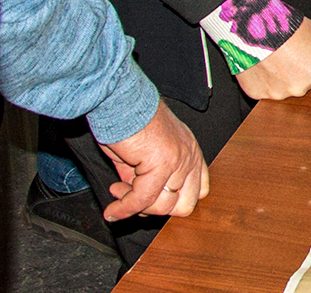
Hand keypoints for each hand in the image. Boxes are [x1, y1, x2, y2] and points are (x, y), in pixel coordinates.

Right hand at [98, 100, 208, 220]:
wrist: (118, 101)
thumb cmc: (126, 122)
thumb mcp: (139, 157)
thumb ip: (143, 180)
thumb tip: (135, 204)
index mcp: (190, 152)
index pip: (197, 193)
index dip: (171, 203)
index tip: (147, 203)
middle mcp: (190, 156)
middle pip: (184, 206)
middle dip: (155, 210)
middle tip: (132, 200)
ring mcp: (179, 160)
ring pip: (163, 206)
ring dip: (136, 207)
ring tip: (118, 191)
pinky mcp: (163, 163)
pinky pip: (143, 199)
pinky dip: (124, 208)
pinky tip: (112, 209)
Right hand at [235, 17, 310, 100]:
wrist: (253, 24)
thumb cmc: (285, 26)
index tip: (304, 49)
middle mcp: (300, 88)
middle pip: (307, 82)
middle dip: (300, 69)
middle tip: (288, 52)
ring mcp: (278, 94)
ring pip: (286, 87)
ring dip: (282, 76)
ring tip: (274, 57)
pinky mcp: (258, 94)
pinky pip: (266, 89)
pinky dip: (264, 80)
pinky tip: (262, 64)